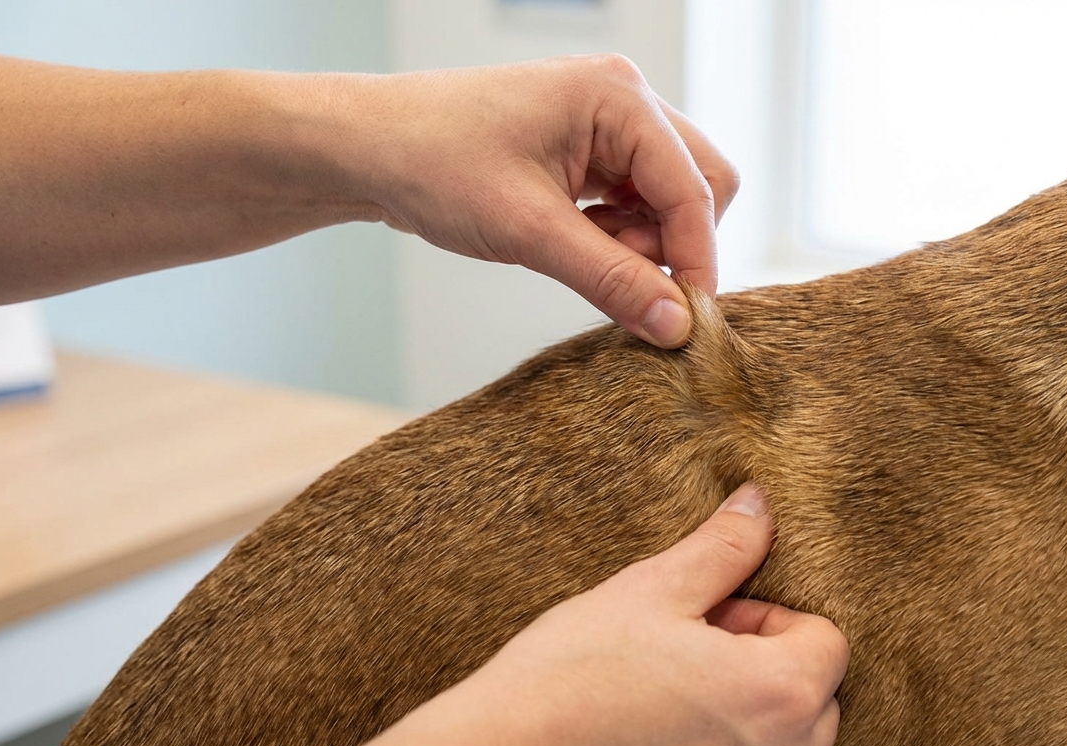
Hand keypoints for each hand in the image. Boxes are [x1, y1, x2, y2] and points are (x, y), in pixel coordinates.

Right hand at [333, 484, 848, 745]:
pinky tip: (661, 733)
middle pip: (815, 695)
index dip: (766, 617)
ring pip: (786, 741)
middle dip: (764, 665)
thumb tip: (760, 504)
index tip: (706, 620)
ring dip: (747, 710)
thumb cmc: (570, 677)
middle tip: (685, 652)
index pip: (826, 641)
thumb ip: (722, 548)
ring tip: (670, 693)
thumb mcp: (650, 592)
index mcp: (781, 695)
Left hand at [345, 55, 738, 347]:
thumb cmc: (434, 164)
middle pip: (700, 184)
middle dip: (671, 243)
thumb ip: (612, 279)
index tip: (682, 323)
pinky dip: (618, 234)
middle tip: (619, 277)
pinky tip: (572, 242)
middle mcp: (624, 98)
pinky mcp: (589, 146)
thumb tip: (677, 327)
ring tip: (577, 253)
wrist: (366, 148)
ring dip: (642, 241)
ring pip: (670, 196)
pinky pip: (636, 198)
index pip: (696, 188)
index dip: (696, 260)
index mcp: (619, 97)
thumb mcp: (529, 232)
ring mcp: (608, 121)